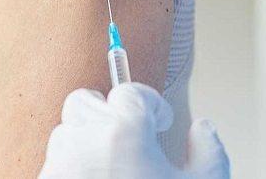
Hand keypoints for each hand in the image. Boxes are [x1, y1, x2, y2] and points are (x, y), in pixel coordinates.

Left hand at [39, 83, 228, 178]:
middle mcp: (84, 143)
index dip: (149, 103)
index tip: (160, 120)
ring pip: (65, 133)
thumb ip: (210, 151)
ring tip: (114, 169)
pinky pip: (55, 167)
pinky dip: (73, 171)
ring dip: (87, 142)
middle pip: (85, 102)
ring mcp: (58, 168)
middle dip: (107, 113)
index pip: (130, 93)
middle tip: (131, 137)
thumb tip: (203, 130)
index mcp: (124, 132)